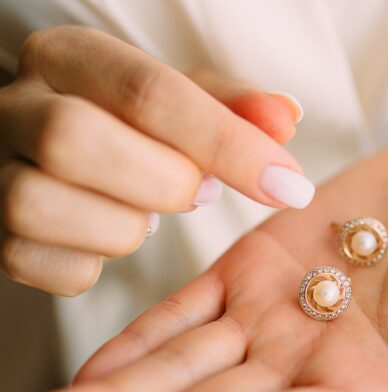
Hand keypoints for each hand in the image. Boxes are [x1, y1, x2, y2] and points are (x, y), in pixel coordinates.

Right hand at [0, 25, 309, 295]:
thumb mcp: (182, 102)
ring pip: (44, 206)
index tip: (289, 185)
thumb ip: (233, 108)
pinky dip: (92, 266)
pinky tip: (108, 241)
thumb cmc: (132, 128)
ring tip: (147, 215)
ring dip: (123, 229)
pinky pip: (45, 267)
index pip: (149, 93)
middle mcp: (15, 106)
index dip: (229, 144)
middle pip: (73, 139)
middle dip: (162, 182)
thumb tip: (287, 117)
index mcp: (70, 58)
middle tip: (201, 193)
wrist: (55, 151)